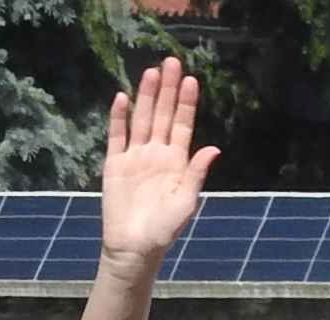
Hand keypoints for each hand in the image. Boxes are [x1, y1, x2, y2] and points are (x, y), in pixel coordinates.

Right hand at [99, 59, 217, 263]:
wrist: (134, 247)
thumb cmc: (164, 229)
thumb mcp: (186, 202)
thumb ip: (196, 174)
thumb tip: (214, 149)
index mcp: (177, 162)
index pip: (182, 125)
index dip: (186, 103)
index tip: (191, 80)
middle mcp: (157, 154)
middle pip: (162, 114)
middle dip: (167, 90)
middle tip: (171, 61)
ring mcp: (135, 157)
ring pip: (141, 119)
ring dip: (146, 96)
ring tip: (151, 72)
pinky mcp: (115, 164)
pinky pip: (117, 136)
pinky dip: (119, 118)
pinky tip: (123, 98)